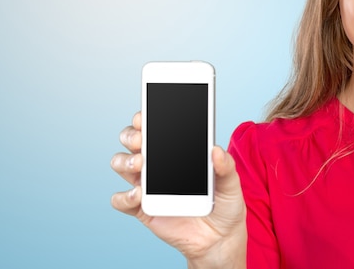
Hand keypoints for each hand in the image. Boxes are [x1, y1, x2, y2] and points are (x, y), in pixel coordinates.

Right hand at [111, 112, 246, 268]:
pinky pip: (121, 200)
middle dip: (131, 134)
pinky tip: (139, 195)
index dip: (145, 118)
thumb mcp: (232, 183)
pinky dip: (124, 196)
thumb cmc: (225, 205)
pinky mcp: (143, 208)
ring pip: (121, 164)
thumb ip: (225, 166)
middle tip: (142, 140)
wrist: (220, 239)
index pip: (155, 127)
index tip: (144, 115)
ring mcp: (148, 185)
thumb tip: (215, 150)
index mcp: (178, 151)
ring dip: (125, 160)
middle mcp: (158, 163)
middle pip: (132, 140)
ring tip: (141, 164)